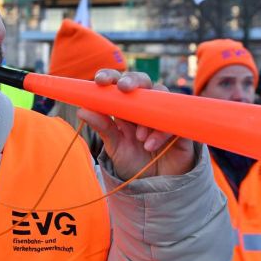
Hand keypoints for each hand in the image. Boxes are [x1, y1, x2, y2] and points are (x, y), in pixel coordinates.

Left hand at [78, 70, 194, 179]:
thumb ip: (102, 127)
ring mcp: (163, 114)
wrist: (154, 183)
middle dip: (132, 80)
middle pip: (142, 81)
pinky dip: (160, 132)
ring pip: (160, 97)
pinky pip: (173, 121)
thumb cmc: (133, 160)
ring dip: (147, 115)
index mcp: (126, 106)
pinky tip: (149, 145)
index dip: (110, 77)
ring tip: (139, 138)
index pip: (118, 83)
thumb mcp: (114, 145)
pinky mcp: (179, 126)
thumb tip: (81, 110)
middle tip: (123, 87)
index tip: (100, 80)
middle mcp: (145, 105)